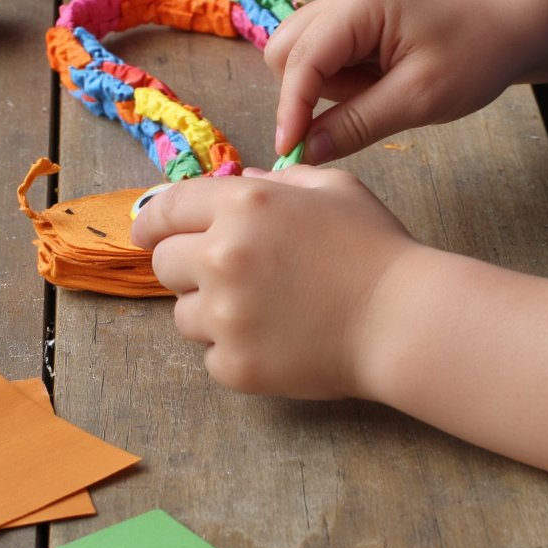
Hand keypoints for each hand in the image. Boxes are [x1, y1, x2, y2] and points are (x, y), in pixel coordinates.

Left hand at [129, 166, 413, 398]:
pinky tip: (277, 339)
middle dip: (186, 265)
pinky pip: (210, 355)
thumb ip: (277, 183)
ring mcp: (224, 315)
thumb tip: (242, 183)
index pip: (166, 208)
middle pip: (163, 263)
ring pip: (183, 313)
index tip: (146, 232)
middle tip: (225, 274)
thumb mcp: (331, 189)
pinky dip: (235, 349)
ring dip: (211, 310)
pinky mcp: (234, 364)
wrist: (402, 319)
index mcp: (243, 206)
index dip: (152, 220)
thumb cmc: (374, 248)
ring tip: (265, 309)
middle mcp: (222, 256)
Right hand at [266, 0, 514, 161]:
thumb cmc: (475, 55)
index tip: (290, 151)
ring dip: (328, 87)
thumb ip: (357, 124)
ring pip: (300, 54)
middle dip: (308, 93)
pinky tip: (380, 81)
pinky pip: (323, 54)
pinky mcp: (353, 14)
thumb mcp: (419, 99)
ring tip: (382, 91)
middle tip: (363, 109)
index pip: (301, 60)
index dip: (291, 109)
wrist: (509, 26)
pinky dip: (341, 79)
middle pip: (286, 51)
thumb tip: (308, 150)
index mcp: (360, 2)